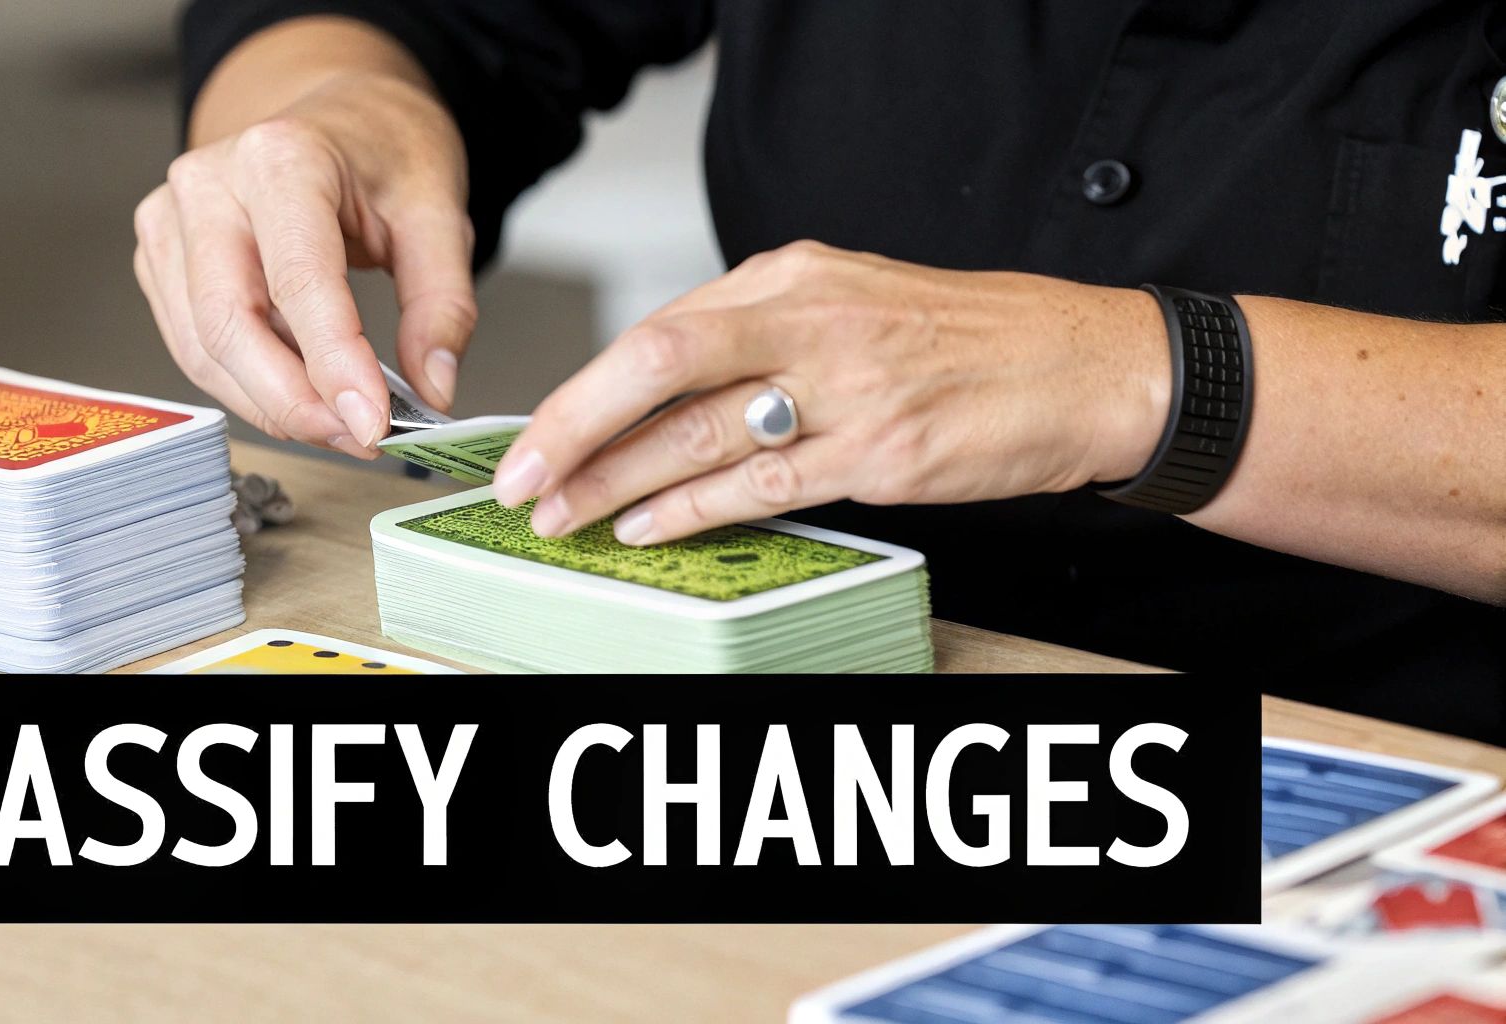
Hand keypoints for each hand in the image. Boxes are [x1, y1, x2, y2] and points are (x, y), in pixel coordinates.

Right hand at [133, 69, 474, 455]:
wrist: (337, 116)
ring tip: (342, 425)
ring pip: (203, 347)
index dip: (333, 364)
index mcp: (281, 158)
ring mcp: (172, 220)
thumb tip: (433, 389)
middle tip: (361, 439)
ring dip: (272, 404)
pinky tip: (301, 396)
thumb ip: (442, 304)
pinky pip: (194, 344)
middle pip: (230, 322)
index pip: (298, 281)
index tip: (373, 424)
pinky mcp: (162, 257)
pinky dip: (248, 385)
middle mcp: (209, 184)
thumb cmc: (381, 152)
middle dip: (295, 402)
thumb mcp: (440, 213)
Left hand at [491, 241, 1170, 543]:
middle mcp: (809, 319)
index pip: (660, 328)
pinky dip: (692, 509)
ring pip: (697, 432)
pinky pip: (761, 483)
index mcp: (793, 276)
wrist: (1085, 365)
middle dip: (573, 425)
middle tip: (519, 476)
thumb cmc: (969, 339)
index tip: (539, 430)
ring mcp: (845, 385)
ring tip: (561, 514)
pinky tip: (645, 529)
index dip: (587, 386)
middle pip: (657, 363)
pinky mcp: (879, 450)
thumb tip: (668, 387)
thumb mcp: (853, 302)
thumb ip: (762, 335)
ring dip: (615, 481)